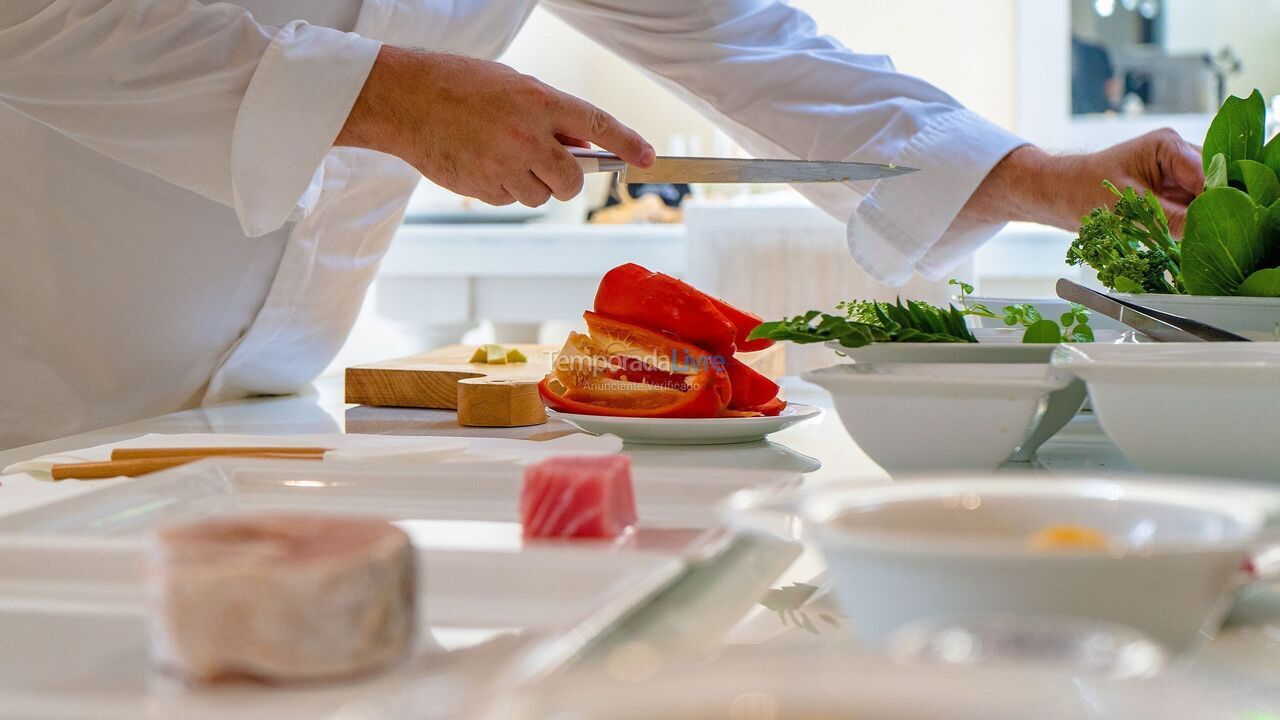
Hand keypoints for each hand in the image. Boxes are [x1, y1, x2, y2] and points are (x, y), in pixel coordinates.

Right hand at [336, 47, 654, 206]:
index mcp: (539, 101)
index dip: (627, 144)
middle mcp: (528, 136)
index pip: (598, 125)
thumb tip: (582, 143)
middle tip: (553, 164)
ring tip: (503, 156)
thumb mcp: (513, 85)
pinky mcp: (483, 188)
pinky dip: (503, 189)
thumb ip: (550, 115)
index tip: (646, 157)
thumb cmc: (458, 86)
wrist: (404, 100)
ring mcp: (505, 166)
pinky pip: (510, 200)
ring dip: (532, 184)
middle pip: (572, 180)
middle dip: (568, 178)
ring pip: (541, 196)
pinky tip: (482, 164)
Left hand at [963, 129, 1203, 235]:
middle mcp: (1177, 154)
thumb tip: (1204, 232)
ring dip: (1199, 221)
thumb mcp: (1128, 208)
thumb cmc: (1081, 190)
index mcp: (1168, 145)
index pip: (1208, 175)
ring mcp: (1175, 173)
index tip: (1219, 230)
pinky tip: (1187, 242)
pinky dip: (1188, 225)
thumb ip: (1169, 219)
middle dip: (1211, 213)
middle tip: (1211, 241)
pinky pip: (1189, 209)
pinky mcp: (1169, 191)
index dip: (1216, 203)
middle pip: (1212, 186)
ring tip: (1198, 244)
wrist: (1057, 194)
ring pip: (1203, 200)